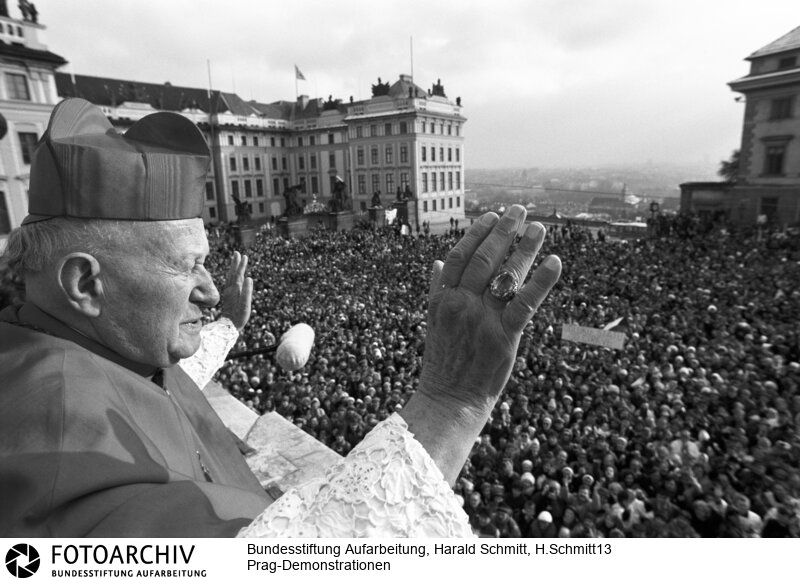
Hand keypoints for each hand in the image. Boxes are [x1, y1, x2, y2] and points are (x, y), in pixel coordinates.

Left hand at [220, 251, 252, 330]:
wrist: (228, 326)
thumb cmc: (239, 316)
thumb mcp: (245, 305)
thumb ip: (247, 292)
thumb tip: (249, 278)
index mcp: (235, 290)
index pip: (238, 275)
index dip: (241, 266)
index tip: (244, 256)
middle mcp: (230, 289)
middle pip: (233, 274)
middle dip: (236, 264)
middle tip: (237, 253)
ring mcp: (229, 292)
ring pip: (231, 277)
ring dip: (234, 268)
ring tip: (236, 260)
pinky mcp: (229, 295)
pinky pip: (230, 282)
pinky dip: (232, 275)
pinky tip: (234, 274)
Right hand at [420, 204, 560, 412]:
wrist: (450, 400)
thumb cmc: (444, 361)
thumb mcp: (433, 321)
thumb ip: (437, 289)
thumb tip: (438, 261)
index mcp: (442, 299)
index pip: (460, 256)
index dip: (477, 233)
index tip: (491, 216)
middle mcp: (460, 305)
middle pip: (484, 260)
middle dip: (504, 231)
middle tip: (520, 211)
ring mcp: (482, 320)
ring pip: (505, 276)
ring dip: (524, 248)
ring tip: (539, 228)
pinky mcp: (503, 337)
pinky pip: (525, 303)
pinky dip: (541, 280)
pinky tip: (554, 262)